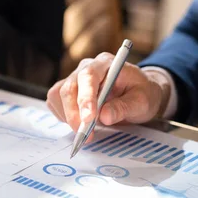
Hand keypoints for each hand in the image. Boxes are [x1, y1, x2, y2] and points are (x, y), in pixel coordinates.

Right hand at [46, 53, 171, 135]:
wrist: (137, 93)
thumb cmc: (141, 93)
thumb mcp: (142, 101)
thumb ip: (124, 107)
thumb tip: (104, 116)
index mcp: (105, 63)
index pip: (88, 76)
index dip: (86, 97)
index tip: (89, 119)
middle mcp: (86, 67)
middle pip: (69, 87)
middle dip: (74, 113)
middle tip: (85, 134)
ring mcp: (74, 78)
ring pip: (58, 95)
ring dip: (67, 116)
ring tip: (84, 131)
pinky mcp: (67, 91)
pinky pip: (55, 102)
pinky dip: (63, 116)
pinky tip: (78, 123)